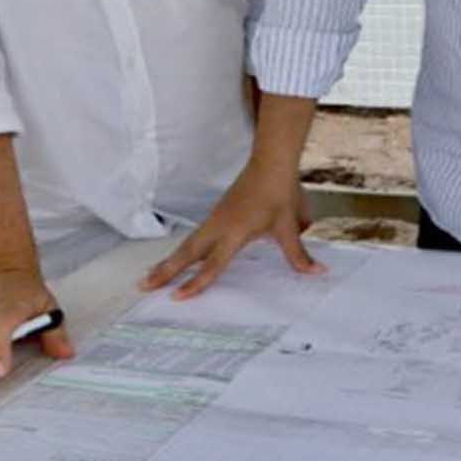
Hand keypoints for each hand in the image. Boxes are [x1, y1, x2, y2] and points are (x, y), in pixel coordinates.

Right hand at [143, 160, 322, 298]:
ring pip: (187, 245)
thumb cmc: (279, 194)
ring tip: (149, 277)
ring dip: (168, 261)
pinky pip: (194, 237)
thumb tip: (317, 273)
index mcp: (235, 232)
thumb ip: (298, 254)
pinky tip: (176, 259)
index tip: (177, 298)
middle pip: (187, 253)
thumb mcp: (290, 226)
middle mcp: (219, 227)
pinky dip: (181, 250)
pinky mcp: (216, 214)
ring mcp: (215, 219)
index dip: (195, 282)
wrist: (271, 162)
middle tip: (143, 287)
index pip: (212, 263)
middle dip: (165, 271)